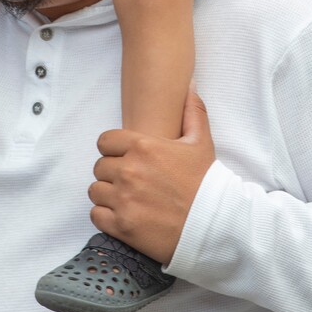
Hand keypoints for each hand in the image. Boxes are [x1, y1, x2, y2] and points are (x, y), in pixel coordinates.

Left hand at [89, 87, 214, 264]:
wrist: (215, 226)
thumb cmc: (206, 183)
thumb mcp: (201, 142)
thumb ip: (192, 111)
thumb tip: (189, 85)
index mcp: (143, 146)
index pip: (105, 141)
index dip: (113, 149)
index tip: (125, 158)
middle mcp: (129, 170)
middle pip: (100, 166)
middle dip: (112, 172)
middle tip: (130, 181)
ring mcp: (124, 199)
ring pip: (95, 190)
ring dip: (108, 194)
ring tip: (127, 199)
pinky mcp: (122, 226)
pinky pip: (96, 215)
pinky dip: (106, 216)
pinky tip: (123, 215)